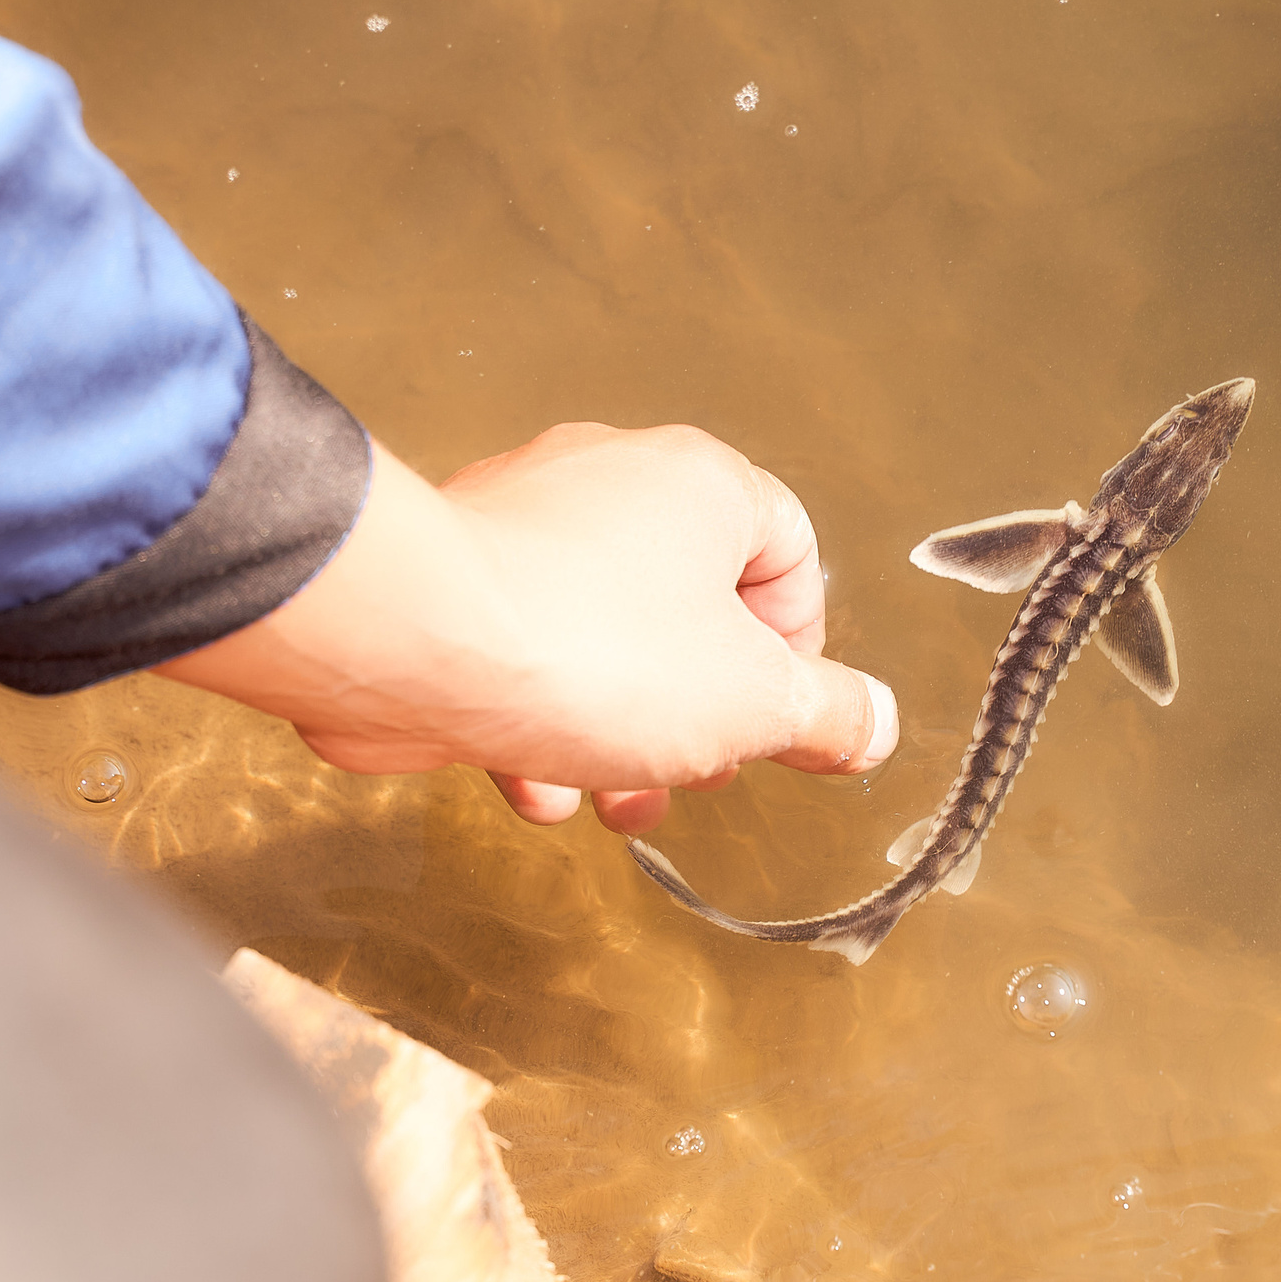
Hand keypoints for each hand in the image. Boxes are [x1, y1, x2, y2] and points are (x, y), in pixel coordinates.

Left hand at [155, 423, 896, 833]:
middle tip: (693, 769)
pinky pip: (521, 649)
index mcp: (702, 484)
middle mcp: (611, 481)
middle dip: (698, 713)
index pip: (790, 552)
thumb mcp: (752, 704)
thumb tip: (869, 723)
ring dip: (618, 736)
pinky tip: (531, 783)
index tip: (779, 716)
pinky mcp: (452, 576)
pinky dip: (536, 722)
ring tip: (608, 801)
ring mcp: (523, 523)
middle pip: (692, 606)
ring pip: (604, 639)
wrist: (411, 641)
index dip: (799, 648)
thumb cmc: (590, 648)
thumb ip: (826, 715)